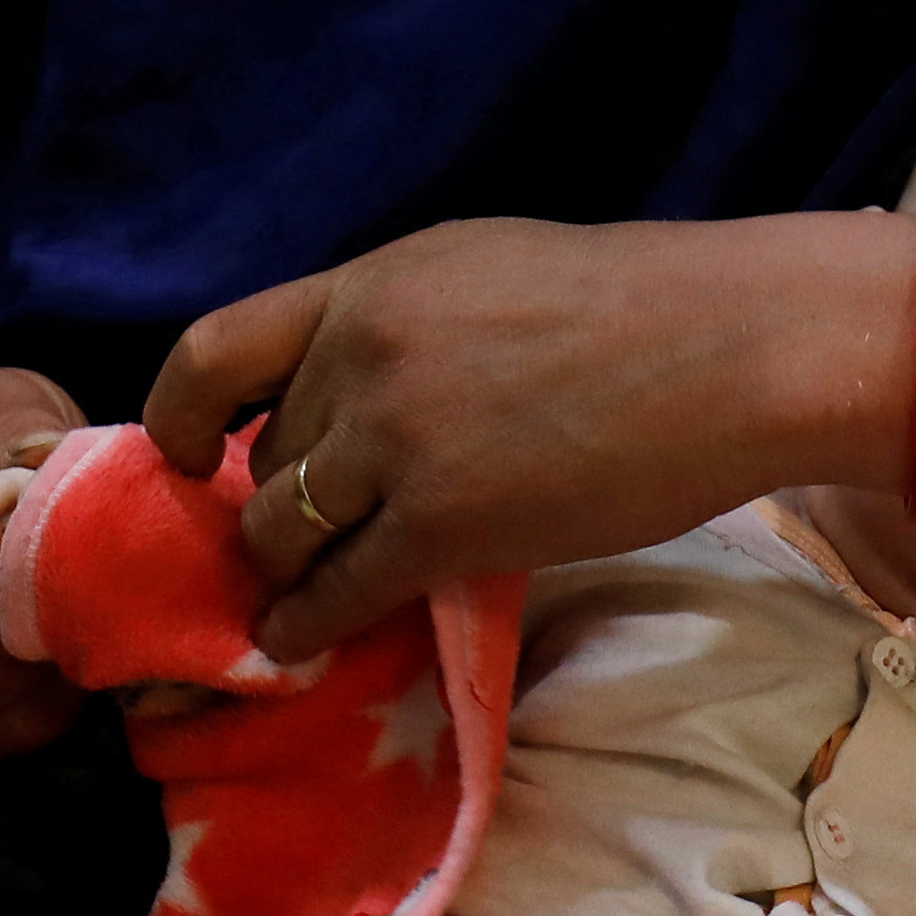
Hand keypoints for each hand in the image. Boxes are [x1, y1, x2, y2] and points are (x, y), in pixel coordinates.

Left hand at [140, 210, 915, 661]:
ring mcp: (398, 441)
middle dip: (274, 505)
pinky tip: (306, 642)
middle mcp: (362, 354)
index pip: (216, 349)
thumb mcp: (484, 273)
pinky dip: (306, 627)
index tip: (185, 455)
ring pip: (283, 531)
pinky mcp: (444, 524)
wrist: (735, 346)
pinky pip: (335, 593)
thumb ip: (400, 326)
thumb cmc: (640, 308)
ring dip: (287, 571)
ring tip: (299, 598)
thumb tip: (342, 394)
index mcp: (370, 285)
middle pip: (264, 458)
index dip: (179, 416)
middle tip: (296, 544)